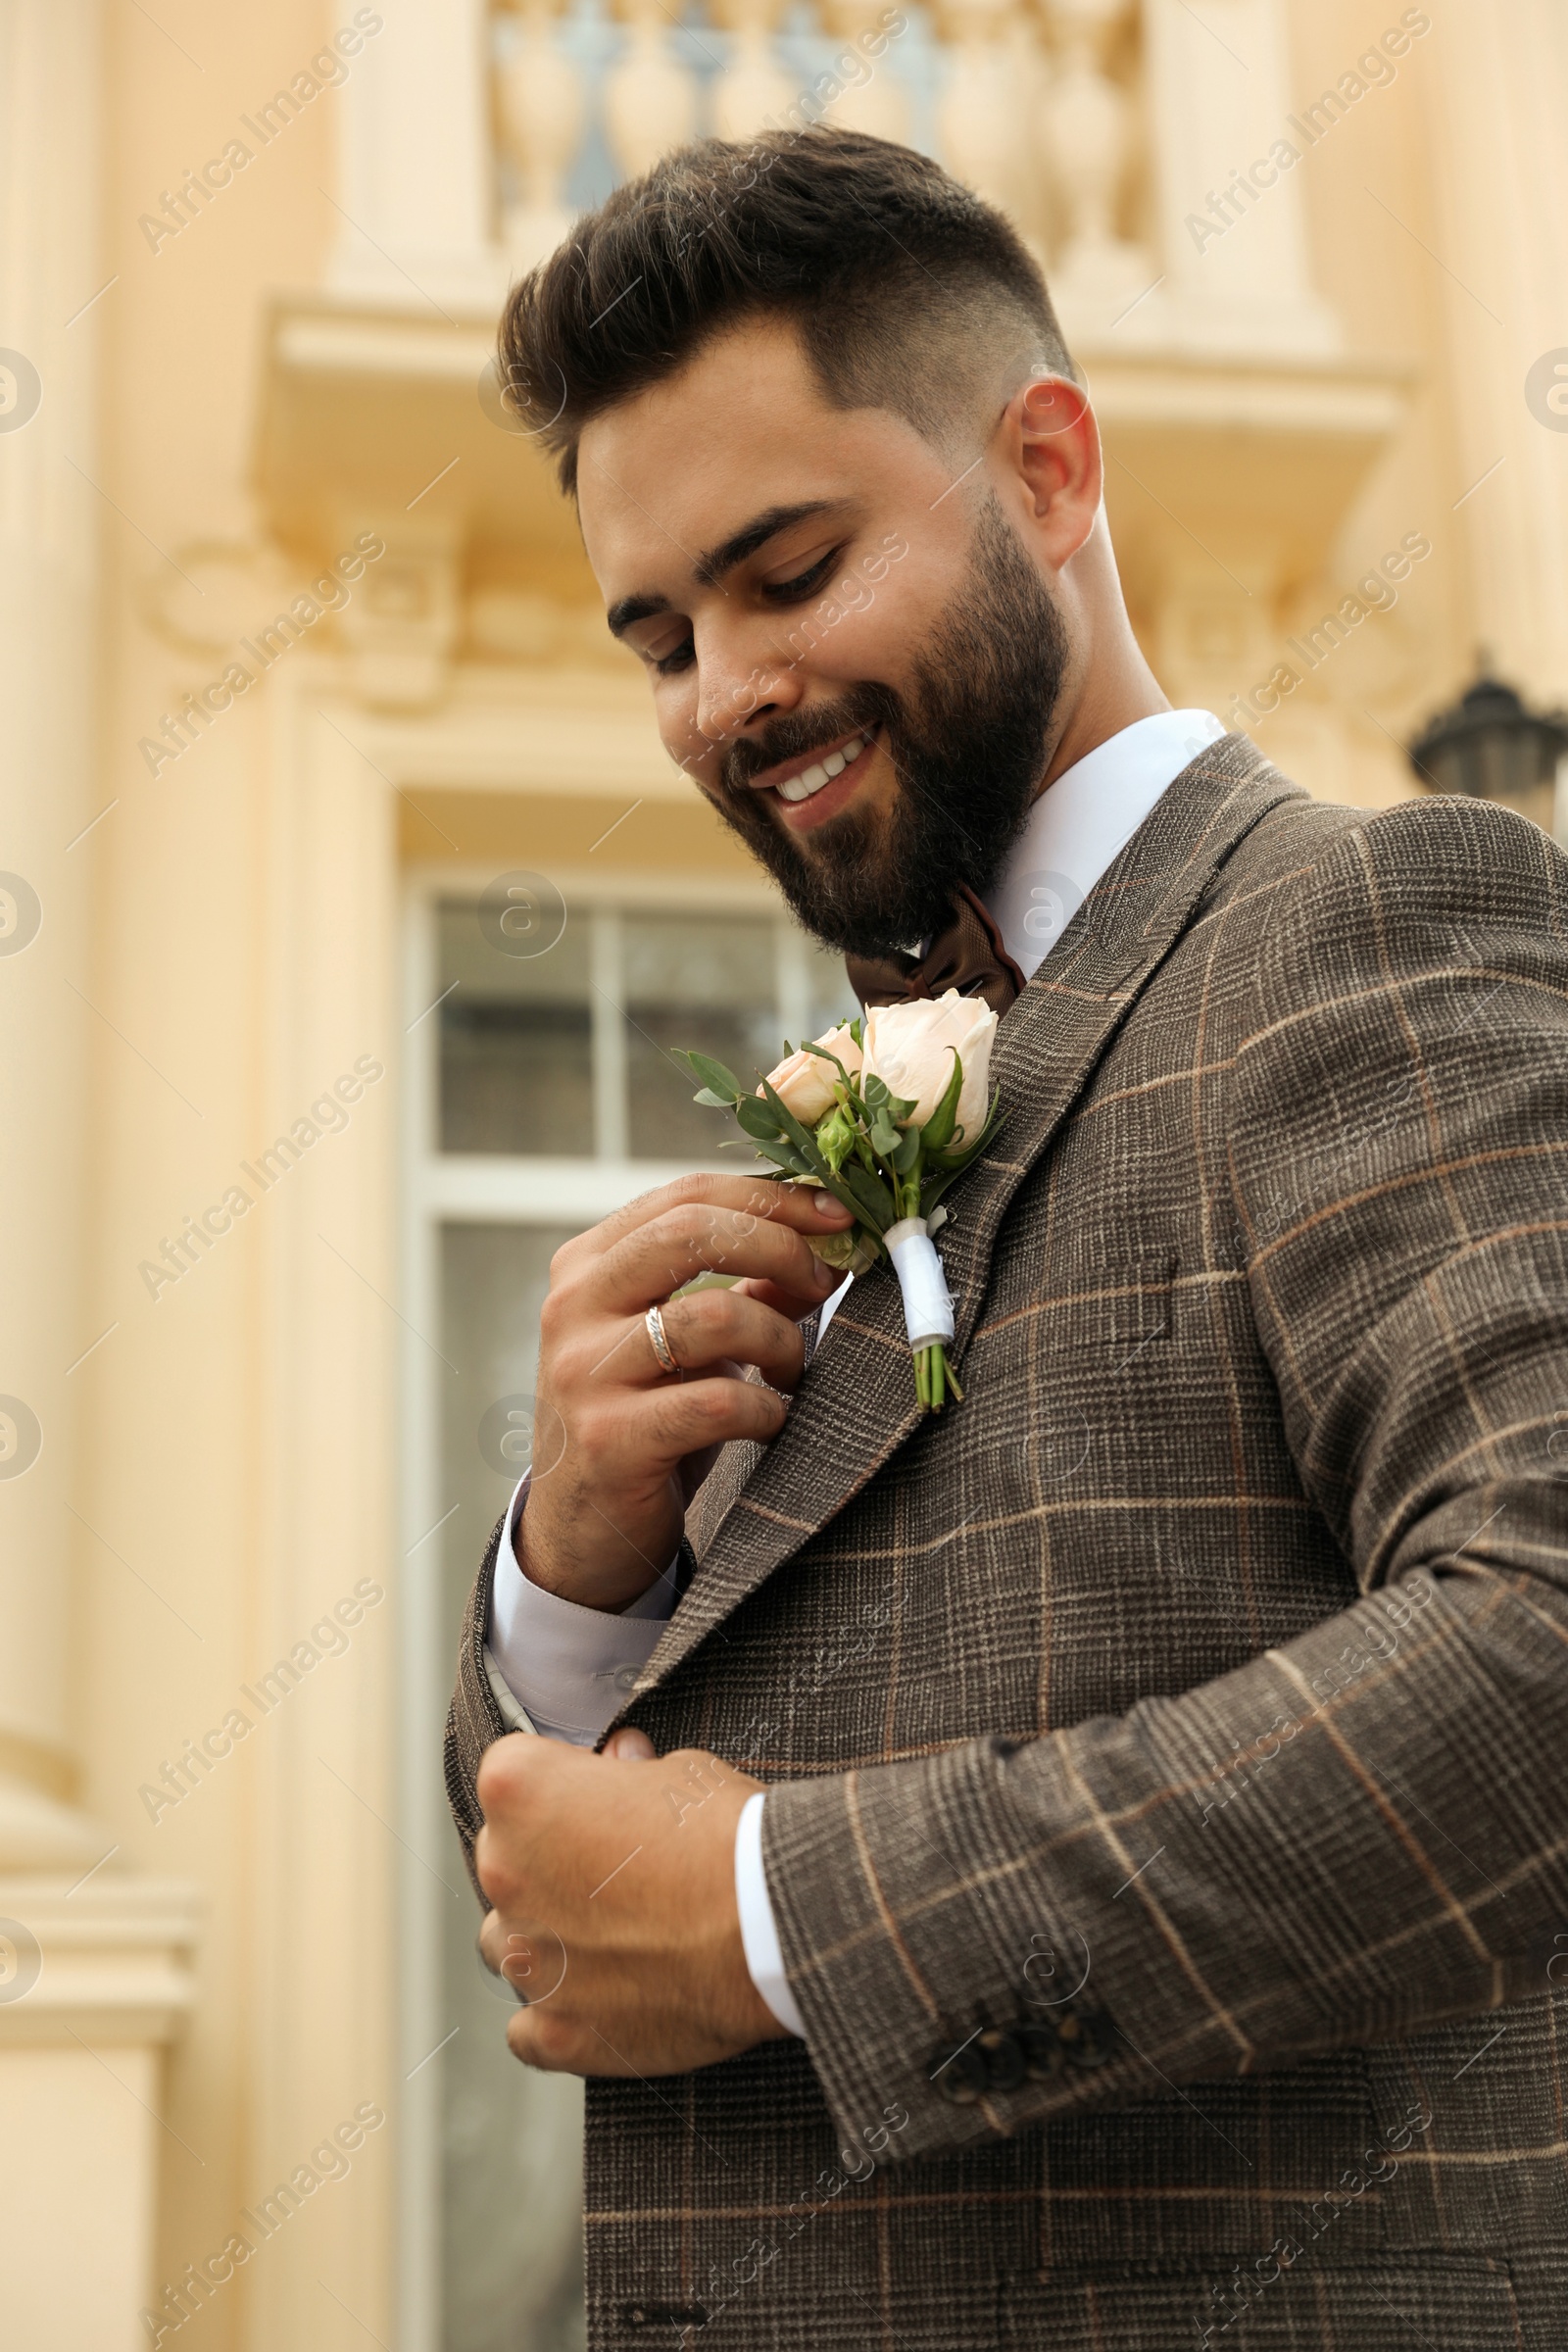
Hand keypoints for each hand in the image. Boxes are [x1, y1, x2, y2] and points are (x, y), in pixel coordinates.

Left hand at [475, 1727, 786, 2075]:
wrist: (772, 1924)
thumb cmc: (729, 1836)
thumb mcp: (682, 1771)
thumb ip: (629, 1771)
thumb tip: (619, 1762)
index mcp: (521, 1792)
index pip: (511, 1775)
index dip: (562, 1782)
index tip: (601, 1796)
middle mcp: (505, 1873)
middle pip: (506, 1859)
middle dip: (552, 1858)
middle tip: (622, 1866)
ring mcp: (526, 1959)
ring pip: (509, 1942)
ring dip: (547, 1936)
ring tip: (617, 1936)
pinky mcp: (555, 2030)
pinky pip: (527, 2028)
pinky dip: (558, 2014)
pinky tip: (603, 2000)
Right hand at [519, 1174, 851, 1610]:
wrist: (582, 1532)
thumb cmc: (646, 1420)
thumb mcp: (686, 1344)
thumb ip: (744, 1290)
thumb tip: (826, 1248)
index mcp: (588, 1265)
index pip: (686, 1196)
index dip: (771, 1196)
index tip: (837, 1215)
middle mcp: (573, 1306)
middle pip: (692, 1234)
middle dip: (781, 1248)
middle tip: (826, 1282)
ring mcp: (584, 1372)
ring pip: (716, 1316)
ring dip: (781, 1341)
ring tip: (791, 1372)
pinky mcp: (609, 1439)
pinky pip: (718, 1402)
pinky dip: (767, 1408)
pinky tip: (771, 1420)